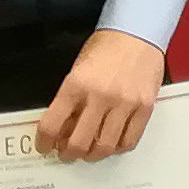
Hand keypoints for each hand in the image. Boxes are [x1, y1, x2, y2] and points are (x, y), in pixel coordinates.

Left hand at [39, 30, 168, 161]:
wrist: (137, 32)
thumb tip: (62, 129)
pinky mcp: (144, 107)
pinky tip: (111, 144)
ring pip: (104, 147)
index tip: (44, 146)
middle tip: (66, 154)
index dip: (44, 141)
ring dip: (93, 155)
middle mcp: (100, 96)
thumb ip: (70, 100)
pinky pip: (129, 140)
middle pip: (78, 142)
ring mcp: (124, 103)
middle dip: (68, 154)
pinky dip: (117, 148)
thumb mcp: (77, 70)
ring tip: (89, 152)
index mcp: (76, 84)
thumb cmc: (106, 48)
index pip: (52, 124)